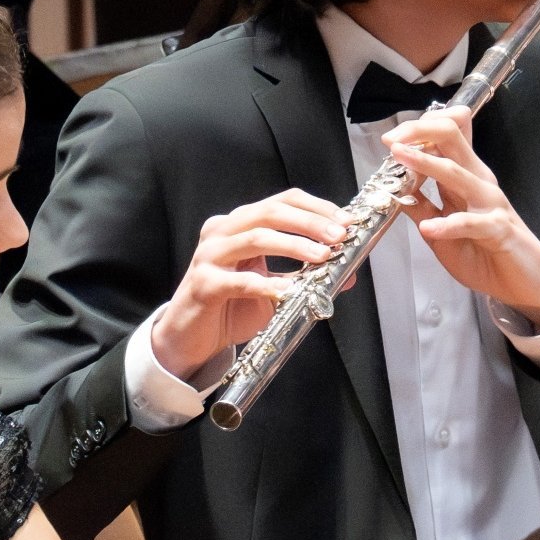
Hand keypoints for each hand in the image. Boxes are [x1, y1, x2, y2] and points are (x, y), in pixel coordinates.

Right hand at [146, 190, 344, 384]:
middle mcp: (222, 231)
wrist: (191, 337)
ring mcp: (209, 256)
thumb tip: (349, 274)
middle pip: (270, 213)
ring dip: (294, 246)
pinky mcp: (203, 284)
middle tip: (338, 235)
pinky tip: (290, 291)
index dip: (316, 207)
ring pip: (255, 238)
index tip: (346, 220)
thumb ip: (305, 277)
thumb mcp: (274, 288)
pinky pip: (239, 280)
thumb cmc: (231, 308)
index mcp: (239, 224)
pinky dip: (267, 284)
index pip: (281, 201)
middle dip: (310, 222)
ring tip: (322, 257)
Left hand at [383, 110, 539, 331]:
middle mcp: (478, 180)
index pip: (446, 135)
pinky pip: (471, 223)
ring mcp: (490, 202)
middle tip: (391, 139)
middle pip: (450, 137)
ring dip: (426, 163)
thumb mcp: (443, 229)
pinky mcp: (499, 229)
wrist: (528, 282)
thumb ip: (422, 207)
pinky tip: (430, 228)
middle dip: (418, 131)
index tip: (392, 138)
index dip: (418, 129)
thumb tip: (394, 190)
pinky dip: (448, 224)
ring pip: (456, 172)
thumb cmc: (488, 254)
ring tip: (400, 158)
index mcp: (466, 176)